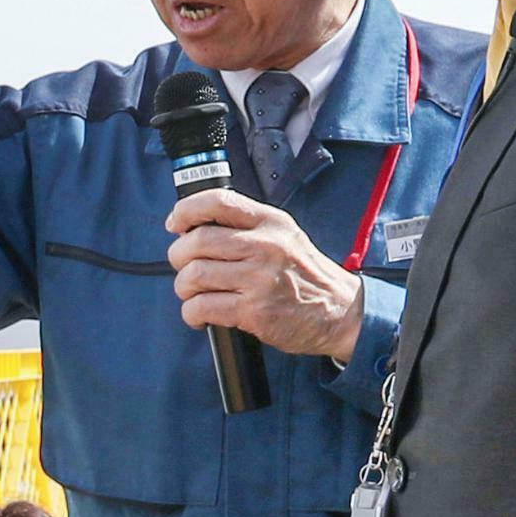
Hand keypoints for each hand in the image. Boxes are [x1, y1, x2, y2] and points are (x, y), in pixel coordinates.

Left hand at [166, 191, 366, 359]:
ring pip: (193, 275)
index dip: (186, 210)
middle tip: (185, 267)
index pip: (218, 201)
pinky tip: (200, 315)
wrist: (339, 311)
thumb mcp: (284, 235)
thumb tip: (194, 227)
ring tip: (193, 293)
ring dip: (183, 288)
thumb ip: (247, 227)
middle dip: (179, 257)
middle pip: (196, 241)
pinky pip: (201, 307)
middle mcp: (264, 246)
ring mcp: (259, 279)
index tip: (175, 224)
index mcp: (270, 222)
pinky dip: (191, 313)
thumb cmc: (304, 274)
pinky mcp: (254, 311)